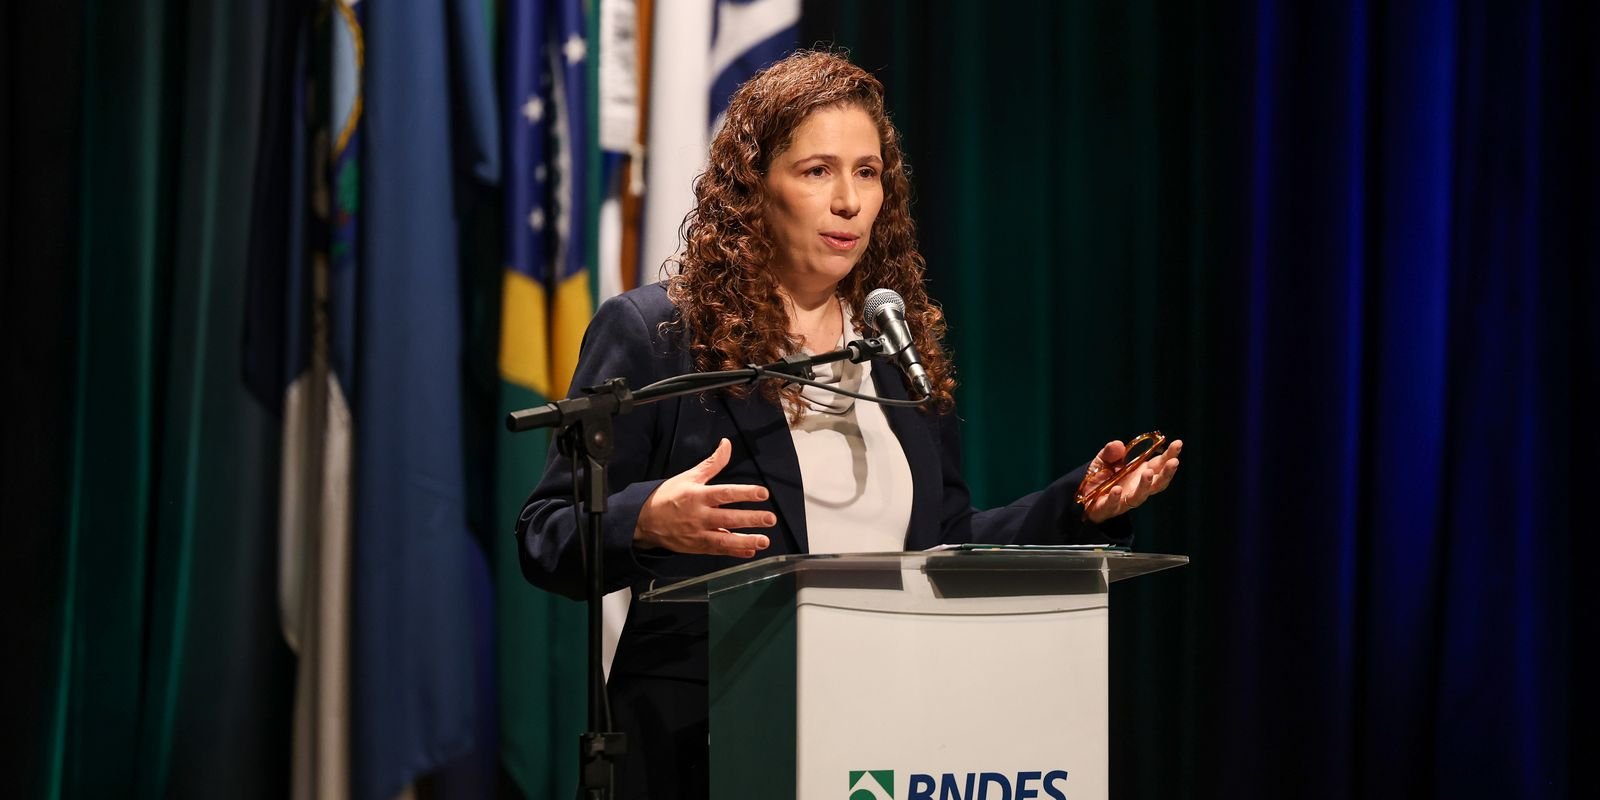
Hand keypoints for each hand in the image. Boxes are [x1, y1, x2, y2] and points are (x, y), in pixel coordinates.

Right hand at [635, 438, 774, 557]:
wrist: (644, 520)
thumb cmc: (668, 496)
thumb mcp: (689, 476)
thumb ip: (712, 463)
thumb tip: (727, 444)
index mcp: (697, 496)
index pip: (725, 493)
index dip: (745, 493)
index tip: (763, 493)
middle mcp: (699, 516)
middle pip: (728, 518)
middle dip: (751, 519)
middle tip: (771, 519)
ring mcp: (698, 533)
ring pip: (725, 539)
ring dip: (746, 541)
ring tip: (765, 541)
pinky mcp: (697, 546)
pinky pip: (718, 550)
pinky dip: (735, 552)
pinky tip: (750, 551)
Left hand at [1082, 438, 1182, 522]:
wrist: (1081, 498)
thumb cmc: (1099, 478)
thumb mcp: (1103, 460)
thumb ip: (1110, 453)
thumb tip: (1119, 444)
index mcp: (1139, 473)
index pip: (1159, 465)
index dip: (1169, 455)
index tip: (1178, 443)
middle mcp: (1136, 487)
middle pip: (1157, 483)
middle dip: (1166, 473)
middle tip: (1174, 462)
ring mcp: (1124, 500)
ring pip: (1139, 496)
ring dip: (1145, 485)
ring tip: (1147, 473)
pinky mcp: (1108, 508)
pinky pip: (1113, 504)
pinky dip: (1115, 498)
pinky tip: (1117, 490)